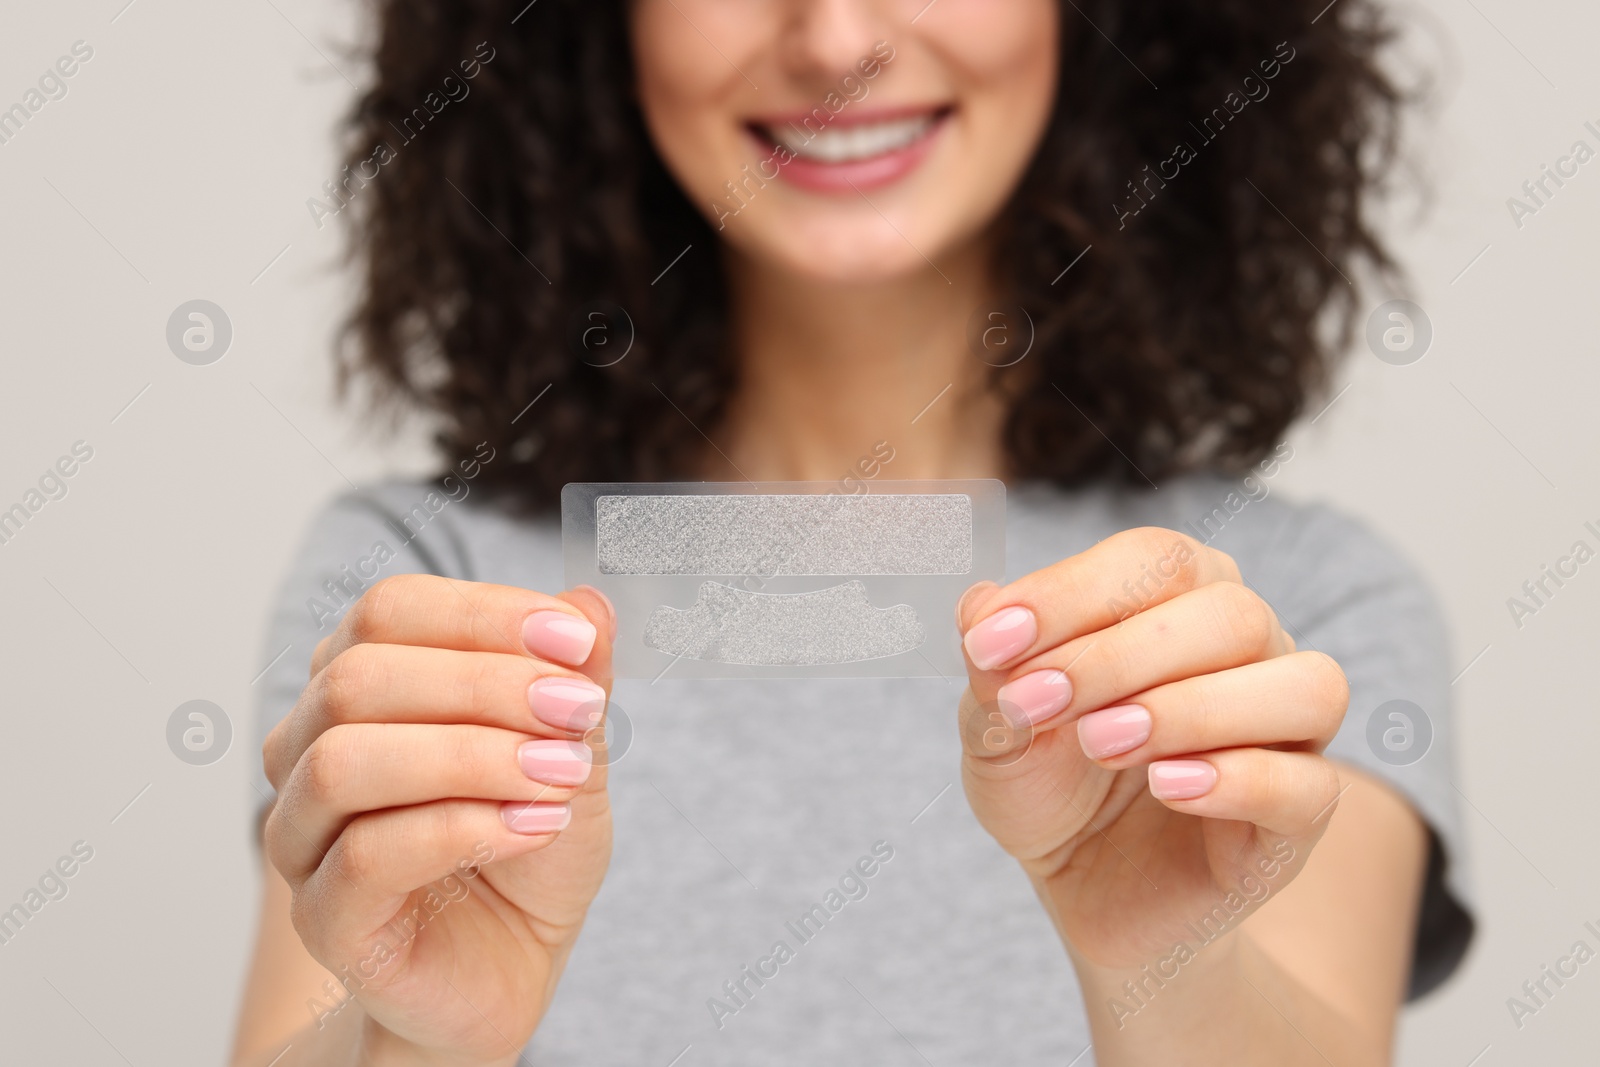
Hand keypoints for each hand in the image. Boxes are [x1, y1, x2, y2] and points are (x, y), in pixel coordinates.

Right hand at [262, 575, 615, 1065]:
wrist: (512, 963)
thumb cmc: (526, 845)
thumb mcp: (572, 749)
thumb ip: (574, 680)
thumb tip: (591, 603)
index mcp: (360, 685)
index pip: (389, 610)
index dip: (485, 613)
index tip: (576, 639)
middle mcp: (309, 750)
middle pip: (360, 677)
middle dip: (485, 683)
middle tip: (579, 708)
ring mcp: (303, 836)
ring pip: (347, 762)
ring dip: (471, 755)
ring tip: (560, 773)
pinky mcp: (324, 918)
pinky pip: (368, 853)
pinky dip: (465, 827)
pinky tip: (533, 825)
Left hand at [956, 528, 1349, 970]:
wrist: (1082, 889)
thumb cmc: (1051, 784)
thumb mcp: (999, 728)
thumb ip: (992, 669)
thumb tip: (979, 603)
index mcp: (1182, 599)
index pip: (1157, 559)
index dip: (1073, 592)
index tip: (991, 640)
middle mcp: (1252, 651)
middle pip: (1229, 613)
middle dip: (1120, 655)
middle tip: (1039, 701)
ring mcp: (1288, 734)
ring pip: (1300, 686)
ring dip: (1190, 708)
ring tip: (1102, 741)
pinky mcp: (1298, 822)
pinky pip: (1307, 786)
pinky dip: (1238, 780)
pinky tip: (1165, 786)